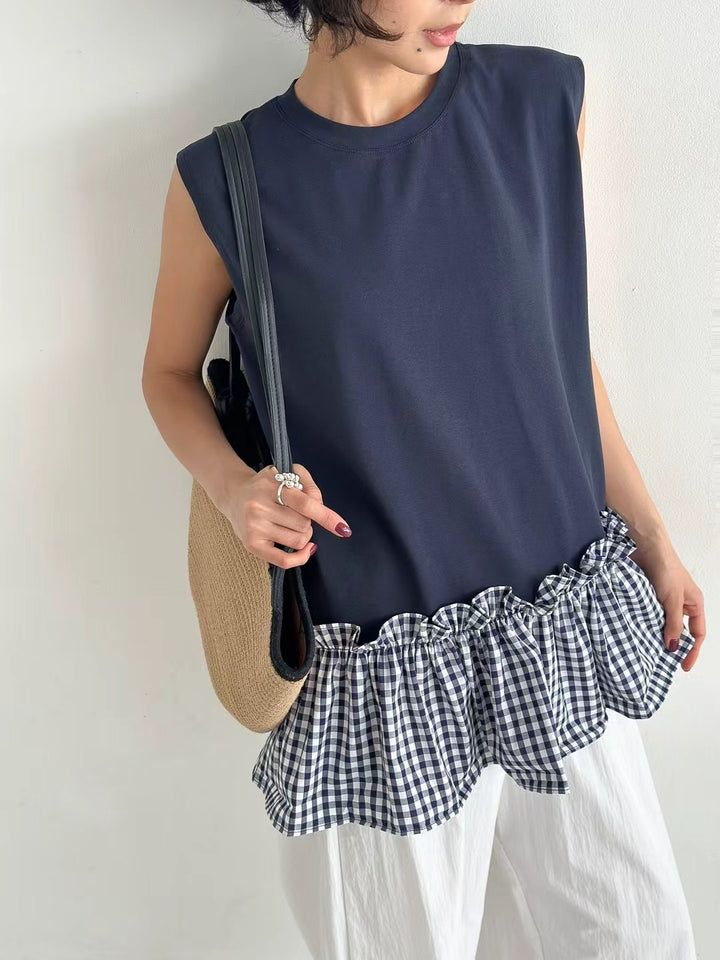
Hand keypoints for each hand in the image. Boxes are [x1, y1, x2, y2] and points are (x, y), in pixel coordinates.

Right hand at [222, 462, 351, 568]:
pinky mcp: (251, 545)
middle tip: (296, 513)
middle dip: (308, 521)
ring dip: (303, 535)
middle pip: (304, 525)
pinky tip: (306, 549)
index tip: (343, 529)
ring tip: (292, 525)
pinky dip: (300, 558)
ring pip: (298, 541)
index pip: (305, 504)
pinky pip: (283, 560)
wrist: (234, 494)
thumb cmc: (267, 485)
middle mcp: (259, 507)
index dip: (326, 516)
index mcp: (270, 485)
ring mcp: (254, 528)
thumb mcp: (287, 473)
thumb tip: (321, 508)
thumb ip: (309, 485)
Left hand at [629, 536, 704, 671]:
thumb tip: (673, 648)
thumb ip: (673, 624)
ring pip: (662, 624)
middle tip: (662, 662)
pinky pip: (649, 616)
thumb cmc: (666, 569)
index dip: (692, 651)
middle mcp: (681, 604)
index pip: (698, 634)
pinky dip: (645, 625)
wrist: (646, 547)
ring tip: (648, 651)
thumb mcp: (672, 600)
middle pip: (680, 631)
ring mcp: (664, 601)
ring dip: (656, 635)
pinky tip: (637, 633)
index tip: (683, 666)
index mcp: (694, 604)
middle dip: (673, 645)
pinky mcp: (648, 597)